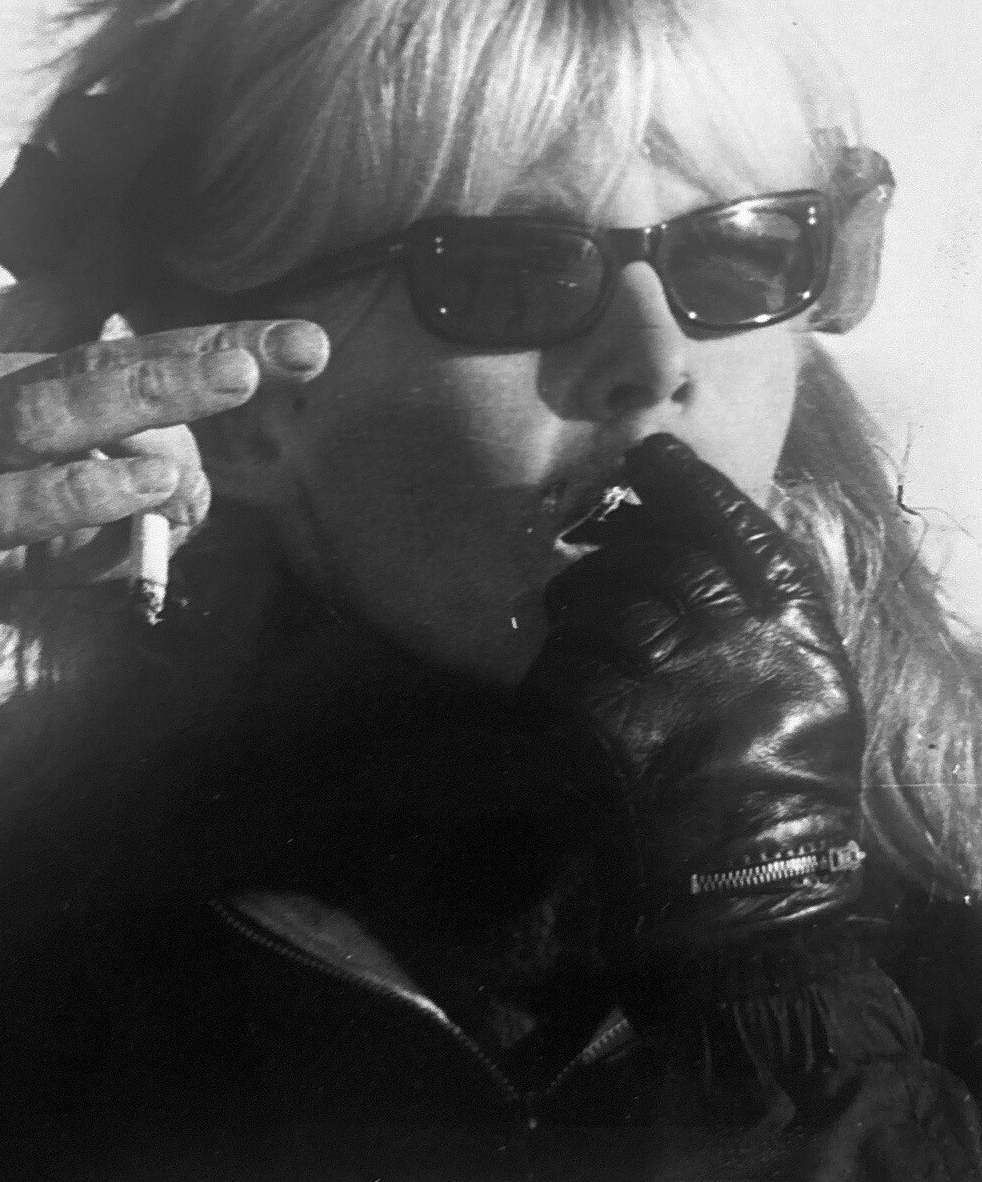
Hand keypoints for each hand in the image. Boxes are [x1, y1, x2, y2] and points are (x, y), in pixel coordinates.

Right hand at [0, 320, 328, 648]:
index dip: (200, 347)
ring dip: (146, 393)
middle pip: (80, 367)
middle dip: (194, 356)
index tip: (298, 346)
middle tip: (296, 349)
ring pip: (37, 410)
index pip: (99, 359)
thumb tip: (181, 485)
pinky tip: (149, 490)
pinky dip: (79, 493)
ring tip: (236, 385)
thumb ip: (80, 502)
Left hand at [521, 434, 865, 952]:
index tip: (657, 456)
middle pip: (666, 562)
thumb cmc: (781, 804)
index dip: (698, 491)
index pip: (746, 539)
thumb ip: (768, 629)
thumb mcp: (811, 708)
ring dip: (578, 598)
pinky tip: (556, 677)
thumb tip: (703, 554)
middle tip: (593, 534)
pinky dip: (553, 666)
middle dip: (621, 541)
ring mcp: (672, 689)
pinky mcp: (606, 731)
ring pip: (606, 605)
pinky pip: (564, 667)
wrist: (748, 908)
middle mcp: (738, 653)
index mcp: (795, 644)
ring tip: (570, 606)